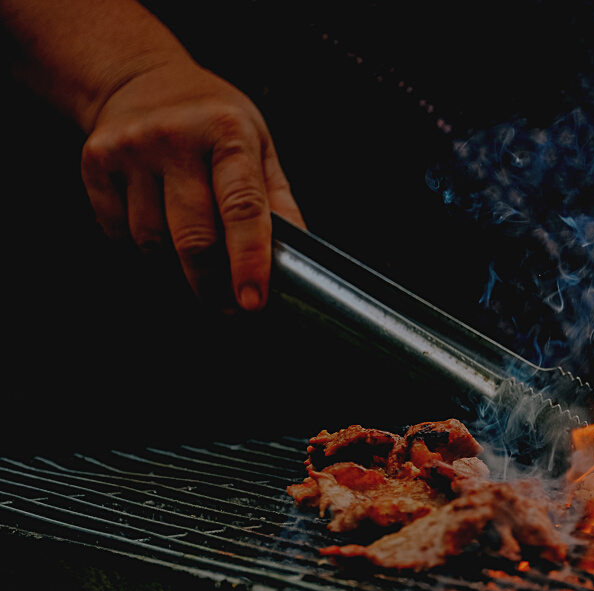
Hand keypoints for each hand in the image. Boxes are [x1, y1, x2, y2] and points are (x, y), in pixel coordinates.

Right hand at [81, 57, 304, 310]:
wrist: (141, 78)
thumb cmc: (213, 122)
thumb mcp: (261, 147)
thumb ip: (278, 204)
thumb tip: (295, 261)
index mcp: (228, 132)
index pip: (242, 209)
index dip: (249, 262)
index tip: (253, 301)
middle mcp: (175, 138)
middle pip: (193, 238)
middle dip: (212, 284)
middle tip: (228, 306)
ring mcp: (130, 149)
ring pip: (152, 242)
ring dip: (175, 266)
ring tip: (194, 258)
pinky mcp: (95, 162)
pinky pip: (118, 232)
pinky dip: (142, 247)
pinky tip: (158, 229)